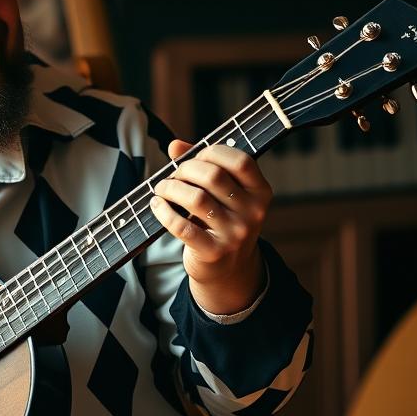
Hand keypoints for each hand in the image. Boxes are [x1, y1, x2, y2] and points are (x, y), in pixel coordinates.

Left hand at [150, 140, 271, 314]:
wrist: (228, 269)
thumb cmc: (221, 221)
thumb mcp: (222, 195)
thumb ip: (202, 166)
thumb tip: (175, 145)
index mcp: (260, 192)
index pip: (240, 161)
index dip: (213, 152)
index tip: (195, 156)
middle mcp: (252, 213)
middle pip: (213, 176)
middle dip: (185, 169)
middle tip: (173, 175)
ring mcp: (234, 234)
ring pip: (195, 198)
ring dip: (171, 188)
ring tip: (162, 188)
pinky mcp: (213, 252)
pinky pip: (182, 226)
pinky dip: (163, 211)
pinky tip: (156, 205)